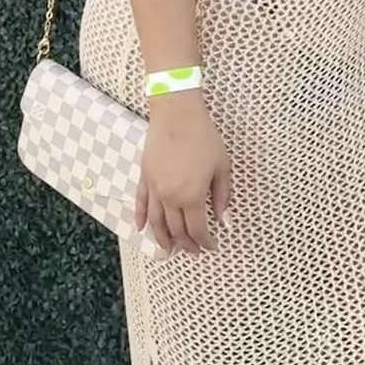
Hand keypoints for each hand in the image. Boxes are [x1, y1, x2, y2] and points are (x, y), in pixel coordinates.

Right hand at [136, 92, 231, 256]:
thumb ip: (222, 196)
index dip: (205, 242)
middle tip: (194, 250)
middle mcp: (170, 197)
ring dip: (162, 239)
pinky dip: (140, 218)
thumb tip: (223, 221)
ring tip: (169, 249)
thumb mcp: (222, 167)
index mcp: (192, 197)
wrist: (177, 113)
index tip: (212, 246)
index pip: (197, 230)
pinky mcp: (144, 177)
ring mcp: (154, 188)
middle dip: (186, 244)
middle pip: (176, 230)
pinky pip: (140, 203)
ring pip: (156, 222)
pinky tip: (141, 228)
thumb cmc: (204, 137)